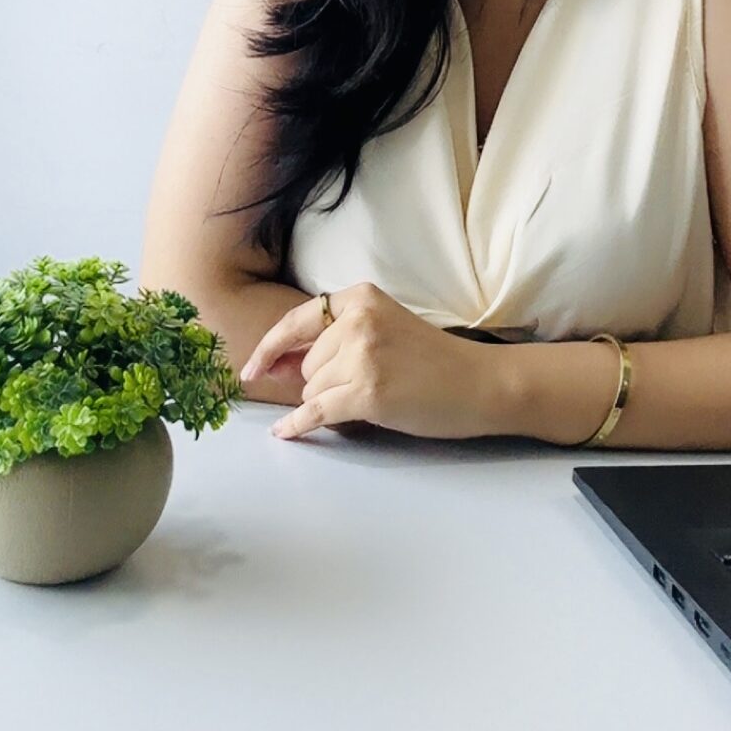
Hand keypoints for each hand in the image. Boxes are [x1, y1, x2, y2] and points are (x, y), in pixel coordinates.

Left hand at [239, 283, 498, 441]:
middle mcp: (357, 319)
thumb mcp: (383, 330)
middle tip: (365, 386)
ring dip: (331, 401)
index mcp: (360, 296)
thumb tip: (276, 364)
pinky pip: (316, 412)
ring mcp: (362, 355)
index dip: (270, 348)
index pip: (296, 320)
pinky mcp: (367, 392)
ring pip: (312, 389)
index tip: (250, 370)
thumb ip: (335, 338)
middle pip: (306, 363)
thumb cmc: (433, 360)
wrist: (480, 383)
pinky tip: (285, 434)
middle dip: (320, 381)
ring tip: (377, 396)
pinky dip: (298, 426)